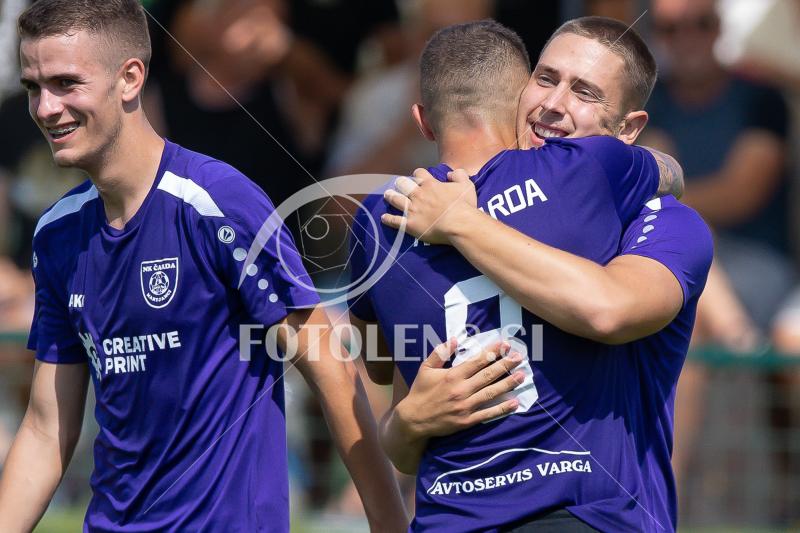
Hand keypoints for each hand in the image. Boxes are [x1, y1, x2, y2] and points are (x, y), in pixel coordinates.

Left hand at [381, 168, 477, 244]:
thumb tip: (450, 173)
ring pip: (395, 199)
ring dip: (390, 196)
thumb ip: (459, 175)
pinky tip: (383, 218)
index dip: (418, 175)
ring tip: (387, 195)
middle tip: (399, 185)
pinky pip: (395, 221)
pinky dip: (388, 219)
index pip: (419, 173)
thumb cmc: (464, 206)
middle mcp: (418, 194)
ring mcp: (412, 209)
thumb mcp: (466, 185)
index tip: (418, 177)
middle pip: (403, 184)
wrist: (459, 224)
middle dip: (400, 183)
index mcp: (430, 184)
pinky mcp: (409, 224)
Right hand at [396, 339, 524, 438]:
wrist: (413, 420)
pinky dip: (502, 409)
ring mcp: (466, 406)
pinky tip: (514, 403)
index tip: (505, 345)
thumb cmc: (420, 392)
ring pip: (491, 393)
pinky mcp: (467, 421)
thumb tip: (454, 339)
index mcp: (453, 375)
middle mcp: (461, 389)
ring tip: (522, 375)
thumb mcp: (426, 368)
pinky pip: (488, 414)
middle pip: (488, 375)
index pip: (477, 361)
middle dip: (505, 365)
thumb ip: (440, 353)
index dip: (493, 352)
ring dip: (508, 384)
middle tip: (519, 357)